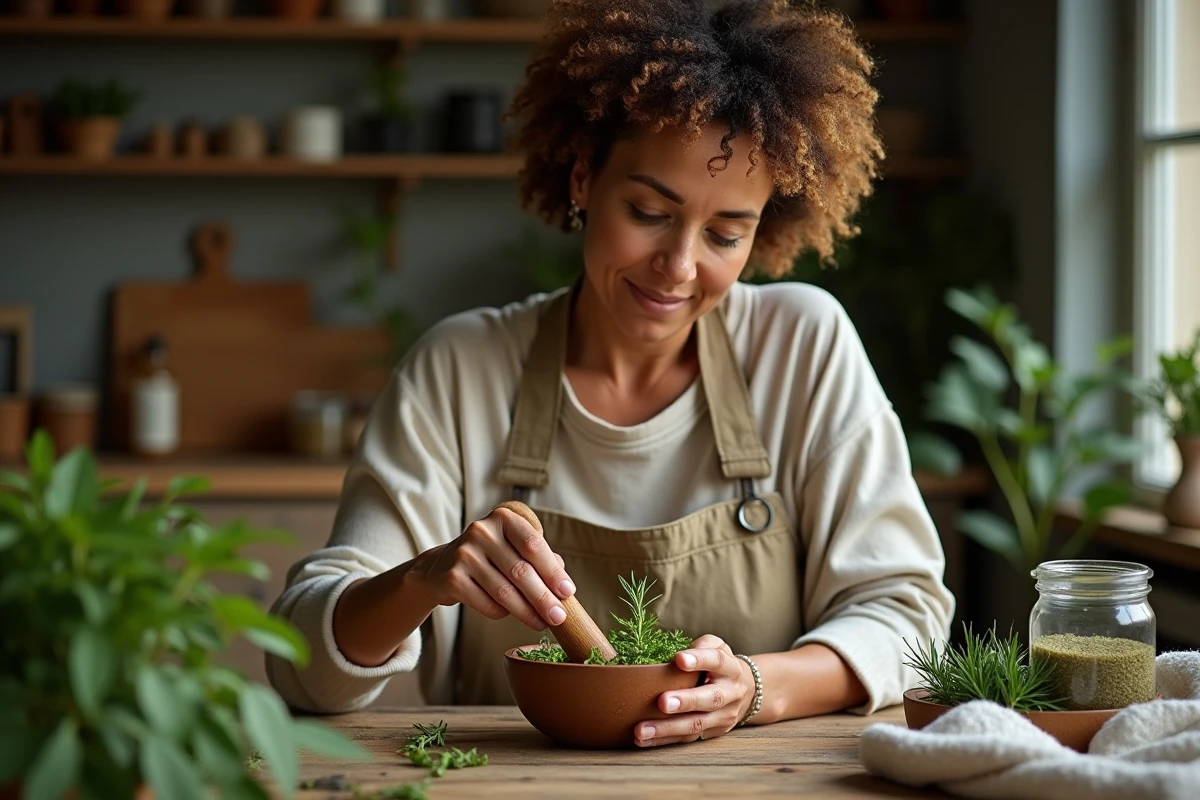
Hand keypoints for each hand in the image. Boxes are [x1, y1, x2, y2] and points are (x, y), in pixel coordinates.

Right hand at [414, 501, 576, 630]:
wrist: (441, 567)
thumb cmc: (489, 557)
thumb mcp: (513, 548)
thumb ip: (538, 560)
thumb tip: (563, 585)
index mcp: (503, 518)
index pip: (533, 545)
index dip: (553, 571)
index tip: (568, 592)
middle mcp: (481, 531)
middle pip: (521, 571)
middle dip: (544, 598)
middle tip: (559, 617)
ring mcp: (464, 554)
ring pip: (504, 592)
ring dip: (527, 612)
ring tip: (542, 623)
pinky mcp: (452, 578)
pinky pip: (487, 603)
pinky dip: (502, 613)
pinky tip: (510, 615)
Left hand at [634, 635, 753, 746]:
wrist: (746, 692)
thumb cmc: (720, 666)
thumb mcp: (717, 647)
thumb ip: (701, 645)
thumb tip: (675, 654)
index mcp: (730, 668)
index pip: (717, 661)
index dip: (699, 660)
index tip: (680, 660)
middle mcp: (731, 694)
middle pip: (711, 699)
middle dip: (686, 702)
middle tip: (662, 702)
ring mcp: (723, 717)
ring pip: (696, 724)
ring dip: (667, 728)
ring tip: (642, 730)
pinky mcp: (713, 733)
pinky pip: (687, 738)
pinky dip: (664, 740)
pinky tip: (644, 740)